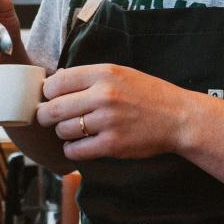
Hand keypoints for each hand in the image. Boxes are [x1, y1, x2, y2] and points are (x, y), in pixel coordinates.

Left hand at [36, 63, 190, 160]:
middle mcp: (104, 96)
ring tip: (72, 130)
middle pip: (53, 108)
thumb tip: (54, 80)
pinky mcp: (112, 145)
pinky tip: (79, 144)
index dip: (47, 92)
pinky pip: (76, 150)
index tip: (50, 98)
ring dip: (62, 132)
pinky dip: (72, 149)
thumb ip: (89, 76)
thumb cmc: (147, 94)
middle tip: (47, 118)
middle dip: (45, 115)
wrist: (179, 118)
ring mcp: (108, 121)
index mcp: (104, 74)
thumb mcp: (120, 73)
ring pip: (63, 130)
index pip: (56, 82)